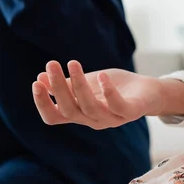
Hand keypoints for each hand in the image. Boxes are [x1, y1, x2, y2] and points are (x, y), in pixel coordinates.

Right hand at [32, 60, 183, 129]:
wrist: (148, 91)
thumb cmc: (113, 88)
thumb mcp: (86, 83)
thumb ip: (66, 85)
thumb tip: (40, 78)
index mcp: (79, 113)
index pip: (54, 117)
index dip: (43, 104)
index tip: (36, 83)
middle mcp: (92, 120)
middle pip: (68, 110)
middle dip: (58, 87)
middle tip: (51, 64)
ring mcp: (111, 118)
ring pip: (88, 107)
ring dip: (78, 85)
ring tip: (72, 63)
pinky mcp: (130, 112)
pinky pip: (117, 106)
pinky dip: (108, 92)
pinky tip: (101, 76)